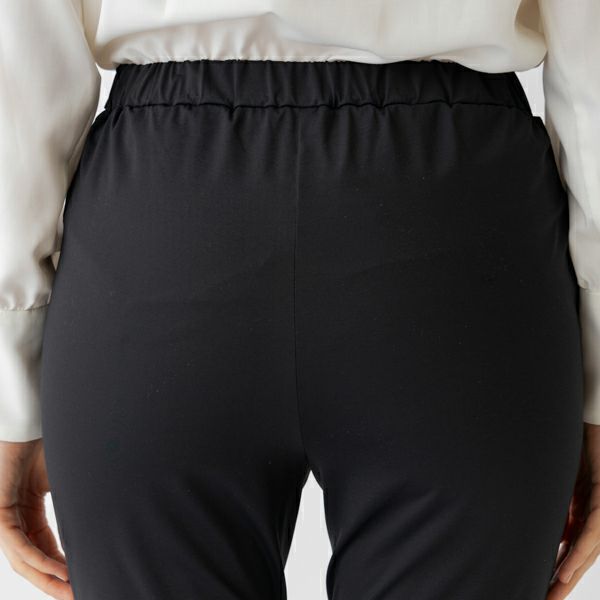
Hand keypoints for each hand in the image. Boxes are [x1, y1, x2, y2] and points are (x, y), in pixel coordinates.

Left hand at [0, 439, 72, 599]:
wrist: (32, 423)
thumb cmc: (49, 445)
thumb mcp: (66, 481)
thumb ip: (75, 502)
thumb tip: (108, 513)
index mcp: (28, 512)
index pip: (45, 549)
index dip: (63, 566)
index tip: (83, 578)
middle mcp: (14, 519)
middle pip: (34, 561)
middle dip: (56, 581)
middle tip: (78, 594)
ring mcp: (3, 518)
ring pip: (24, 560)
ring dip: (48, 578)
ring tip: (71, 589)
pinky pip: (19, 546)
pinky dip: (39, 560)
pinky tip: (59, 570)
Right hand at [547, 423, 599, 599]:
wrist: (582, 419)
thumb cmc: (566, 443)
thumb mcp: (550, 477)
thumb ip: (545, 499)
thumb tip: (528, 518)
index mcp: (577, 508)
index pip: (566, 544)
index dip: (555, 566)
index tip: (541, 585)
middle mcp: (590, 512)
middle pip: (577, 554)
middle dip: (561, 579)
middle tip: (545, 598)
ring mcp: (598, 506)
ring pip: (586, 549)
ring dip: (569, 574)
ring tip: (553, 593)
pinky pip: (590, 531)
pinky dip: (578, 552)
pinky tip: (565, 568)